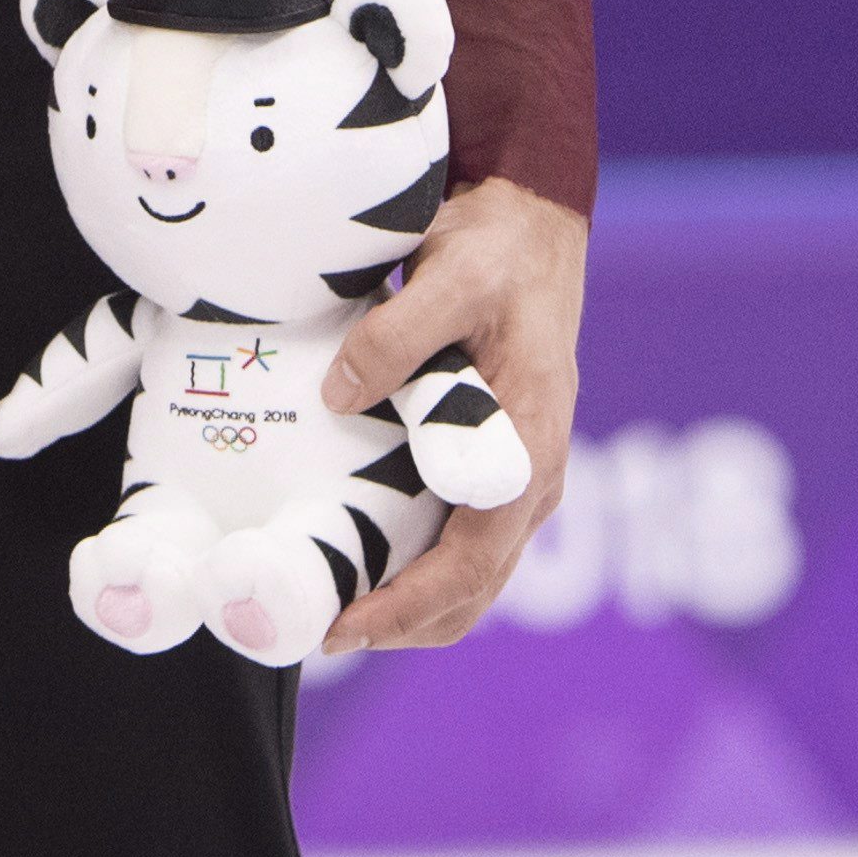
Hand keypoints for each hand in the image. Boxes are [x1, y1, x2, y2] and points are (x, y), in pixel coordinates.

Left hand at [320, 174, 584, 653]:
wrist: (532, 223)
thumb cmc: (495, 250)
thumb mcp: (449, 277)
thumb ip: (396, 337)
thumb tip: (338, 399)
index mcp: (529, 449)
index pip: (474, 563)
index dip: (411, 605)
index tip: (349, 626)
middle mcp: (533, 477)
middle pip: (475, 590)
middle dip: (406, 624)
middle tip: (324, 633)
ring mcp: (520, 473)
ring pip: (473, 571)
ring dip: (413, 602)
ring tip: (338, 608)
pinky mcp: (498, 456)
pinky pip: (465, 533)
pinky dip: (422, 562)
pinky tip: (369, 552)